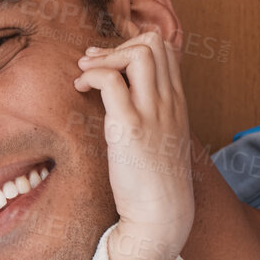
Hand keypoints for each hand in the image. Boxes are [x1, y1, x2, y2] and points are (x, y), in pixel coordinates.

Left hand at [74, 30, 195, 259]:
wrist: (161, 215)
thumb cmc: (153, 181)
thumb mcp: (158, 140)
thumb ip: (149, 115)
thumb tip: (123, 99)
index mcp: (178, 103)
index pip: (166, 50)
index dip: (134, 46)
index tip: (108, 63)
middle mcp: (170, 102)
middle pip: (155, 43)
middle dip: (118, 46)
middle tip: (93, 65)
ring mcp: (153, 113)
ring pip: (139, 54)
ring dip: (106, 57)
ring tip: (85, 75)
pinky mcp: (131, 128)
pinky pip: (112, 82)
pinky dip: (93, 75)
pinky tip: (80, 89)